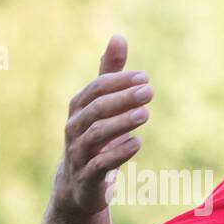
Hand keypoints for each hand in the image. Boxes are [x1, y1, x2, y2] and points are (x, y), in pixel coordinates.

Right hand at [56, 35, 152, 215]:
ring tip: (145, 114)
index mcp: (78, 109)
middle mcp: (74, 128)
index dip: (118, 81)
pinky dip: (117, 153)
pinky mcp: (88, 177)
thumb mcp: (102, 106)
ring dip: (121, 123)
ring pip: (96, 134)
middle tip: (149, 92)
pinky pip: (100, 163)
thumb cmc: (95, 139)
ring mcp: (78, 153)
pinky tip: (137, 143)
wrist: (79, 185)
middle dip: (122, 99)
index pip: (95, 89)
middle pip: (96, 109)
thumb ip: (110, 74)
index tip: (145, 77)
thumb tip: (118, 37)